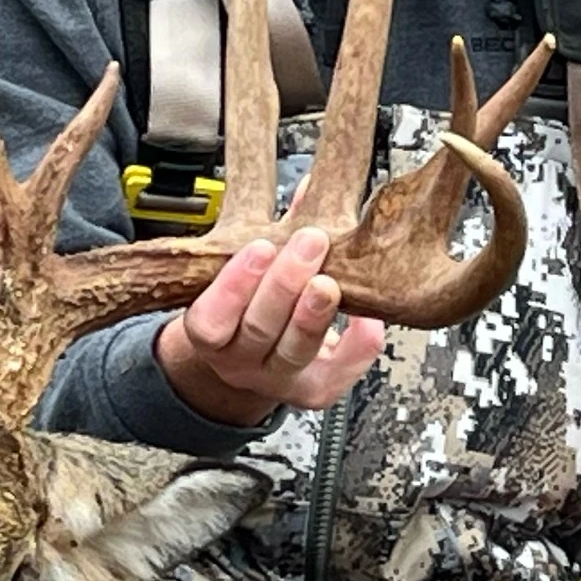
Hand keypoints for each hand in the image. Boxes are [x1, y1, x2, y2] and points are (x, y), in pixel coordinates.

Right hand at [154, 227, 389, 426]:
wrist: (253, 364)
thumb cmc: (247, 310)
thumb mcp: (244, 274)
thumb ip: (274, 235)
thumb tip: (307, 189)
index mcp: (212, 333)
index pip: (212, 317)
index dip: (235, 284)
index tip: (261, 246)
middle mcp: (242, 361)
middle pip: (259, 329)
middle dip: (286, 283)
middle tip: (310, 243)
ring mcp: (279, 379)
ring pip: (296, 350)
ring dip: (315, 312)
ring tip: (331, 280)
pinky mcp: (316, 391)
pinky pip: (341, 371)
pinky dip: (359, 343)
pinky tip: (368, 316)